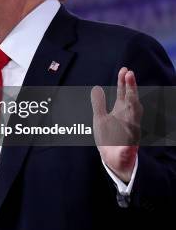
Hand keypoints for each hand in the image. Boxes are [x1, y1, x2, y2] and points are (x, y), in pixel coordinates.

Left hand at [91, 67, 141, 182]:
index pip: (125, 95)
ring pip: (134, 119)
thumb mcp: (100, 117)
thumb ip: (99, 103)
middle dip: (131, 88)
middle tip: (129, 73)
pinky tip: (126, 137)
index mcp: (122, 113)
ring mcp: (130, 134)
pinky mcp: (127, 150)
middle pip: (131, 102)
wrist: (113, 159)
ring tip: (130, 92)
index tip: (125, 70)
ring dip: (133, 106)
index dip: (125, 83)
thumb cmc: (108, 137)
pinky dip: (127, 142)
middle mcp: (129, 121)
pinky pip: (128, 146)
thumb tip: (96, 88)